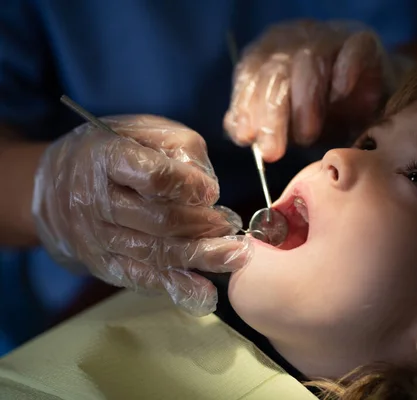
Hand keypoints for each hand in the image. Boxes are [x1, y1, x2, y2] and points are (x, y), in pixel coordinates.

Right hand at [32, 115, 251, 315]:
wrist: (56, 187)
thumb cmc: (114, 152)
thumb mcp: (144, 130)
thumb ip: (181, 148)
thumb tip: (208, 188)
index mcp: (107, 158)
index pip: (153, 177)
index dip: (188, 186)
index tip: (210, 192)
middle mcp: (98, 201)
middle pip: (159, 221)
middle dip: (202, 226)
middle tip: (230, 225)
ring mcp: (99, 238)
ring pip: (156, 253)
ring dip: (200, 257)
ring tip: (235, 256)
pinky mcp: (103, 264)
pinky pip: (143, 278)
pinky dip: (176, 288)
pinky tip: (204, 295)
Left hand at [224, 20, 394, 161]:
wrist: (374, 102)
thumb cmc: (324, 114)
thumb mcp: (287, 124)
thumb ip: (261, 125)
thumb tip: (237, 130)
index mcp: (269, 54)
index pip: (249, 74)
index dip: (246, 106)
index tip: (246, 137)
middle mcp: (295, 40)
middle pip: (276, 72)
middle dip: (272, 115)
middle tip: (273, 152)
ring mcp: (330, 37)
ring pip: (309, 61)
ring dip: (305, 102)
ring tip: (307, 136)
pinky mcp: (363, 42)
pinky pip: (351, 50)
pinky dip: (344, 72)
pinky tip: (340, 95)